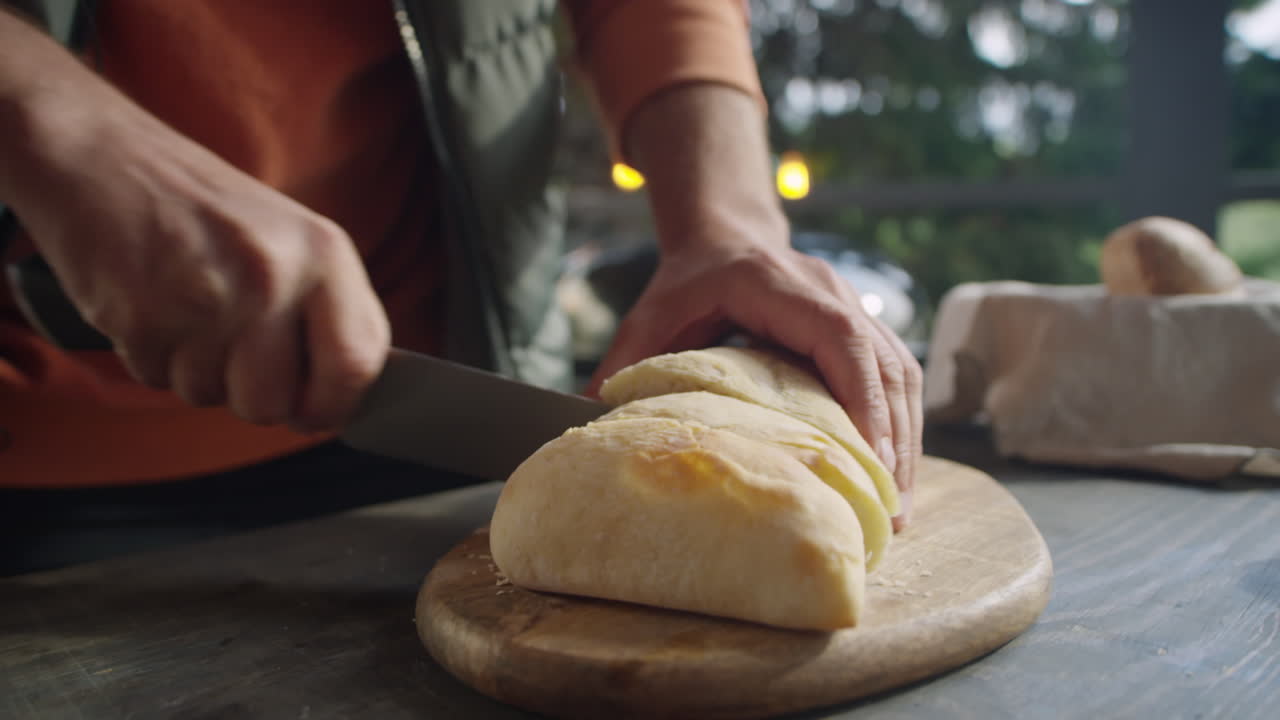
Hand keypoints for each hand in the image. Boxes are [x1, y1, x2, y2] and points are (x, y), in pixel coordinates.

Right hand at [0, 21, 389, 430]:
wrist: (102, 157)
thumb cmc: (205, 208)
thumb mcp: (294, 240)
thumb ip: (330, 312)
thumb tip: (349, 394)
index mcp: (324, 253)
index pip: (357, 363)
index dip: (335, 404)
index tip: (315, 410)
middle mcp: (272, 276)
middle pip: (275, 404)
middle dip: (251, 396)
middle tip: (233, 348)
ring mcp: (206, 298)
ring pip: (212, 397)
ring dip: (197, 371)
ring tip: (189, 310)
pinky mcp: (141, 317)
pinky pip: (159, 380)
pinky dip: (155, 357)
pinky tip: (155, 305)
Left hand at [586, 241, 922, 528]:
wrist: (724, 235)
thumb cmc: (687, 280)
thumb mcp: (651, 316)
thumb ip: (625, 364)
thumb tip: (589, 421)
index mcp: (778, 284)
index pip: (839, 338)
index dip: (861, 399)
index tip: (867, 460)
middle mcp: (829, 291)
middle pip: (884, 364)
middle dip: (892, 439)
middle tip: (890, 510)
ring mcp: (854, 305)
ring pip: (899, 373)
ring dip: (904, 439)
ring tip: (896, 506)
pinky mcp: (864, 326)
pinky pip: (896, 376)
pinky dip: (900, 425)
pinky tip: (891, 472)